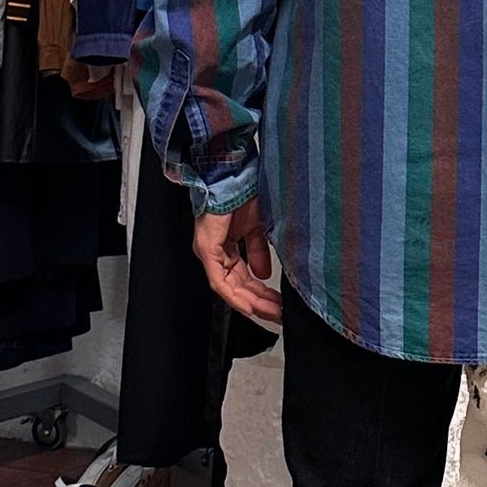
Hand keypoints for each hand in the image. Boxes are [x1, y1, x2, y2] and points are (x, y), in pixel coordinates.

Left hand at [192, 196, 282, 327]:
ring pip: (229, 288)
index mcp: (226, 248)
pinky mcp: (207, 249)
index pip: (244, 279)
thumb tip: (264, 274)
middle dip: (260, 303)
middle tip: (279, 314)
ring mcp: (209, 252)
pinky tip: (249, 306)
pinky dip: (234, 295)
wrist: (233, 171)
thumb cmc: (242, 191)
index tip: (279, 305)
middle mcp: (215, 253)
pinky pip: (218, 280)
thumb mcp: (257, 227)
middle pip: (237, 287)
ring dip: (251, 303)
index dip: (262, 295)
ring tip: (271, 313)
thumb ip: (259, 251)